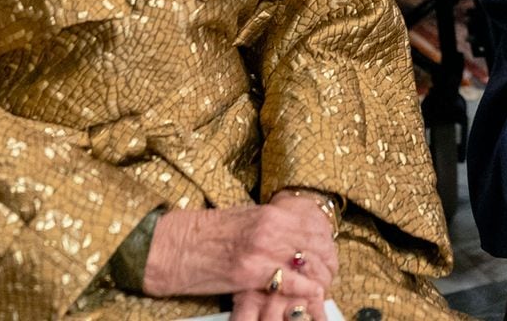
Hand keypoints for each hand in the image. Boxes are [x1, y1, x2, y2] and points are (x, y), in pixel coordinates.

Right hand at [141, 203, 333, 303]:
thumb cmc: (206, 233)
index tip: (331, 255)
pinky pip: (286, 281)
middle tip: (331, 273)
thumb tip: (294, 234)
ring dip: (318, 276)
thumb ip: (272, 225)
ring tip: (324, 285)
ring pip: (304, 264)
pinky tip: (312, 292)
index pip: (313, 227)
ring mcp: (260, 250)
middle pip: (314, 246)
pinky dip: (302, 288)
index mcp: (270, 214)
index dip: (327, 244)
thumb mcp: (245, 218)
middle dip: (327, 262)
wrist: (175, 246)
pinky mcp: (249, 273)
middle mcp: (270, 229)